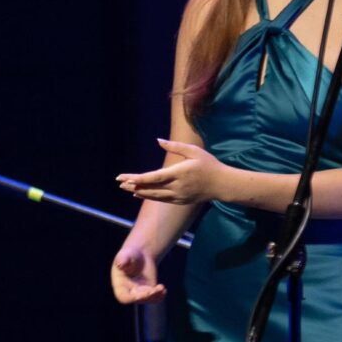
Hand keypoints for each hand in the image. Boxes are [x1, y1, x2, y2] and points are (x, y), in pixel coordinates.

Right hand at [111, 234, 162, 304]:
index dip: (131, 298)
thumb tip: (120, 264)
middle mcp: (129, 292)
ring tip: (161, 287)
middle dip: (147, 295)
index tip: (141, 295)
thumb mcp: (125, 255)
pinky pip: (154, 299)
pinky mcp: (149, 292)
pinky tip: (163, 290)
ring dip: (155, 296)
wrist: (141, 255)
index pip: (123, 297)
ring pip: (147, 300)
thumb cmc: (130, 254)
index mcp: (120, 285)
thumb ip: (122, 259)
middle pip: (137, 300)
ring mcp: (139, 293)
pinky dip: (160, 297)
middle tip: (156, 289)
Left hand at [116, 139, 231, 207]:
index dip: (136, 178)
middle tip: (119, 182)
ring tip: (126, 187)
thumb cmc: (208, 165)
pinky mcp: (180, 201)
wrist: (222, 184)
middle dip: (133, 185)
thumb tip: (158, 140)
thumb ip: (175, 146)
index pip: (153, 177)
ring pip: (154, 196)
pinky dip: (149, 196)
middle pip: (149, 188)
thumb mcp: (193, 151)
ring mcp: (178, 196)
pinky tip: (140, 193)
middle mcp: (176, 187)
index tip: (124, 177)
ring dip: (139, 191)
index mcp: (178, 173)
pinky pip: (161, 199)